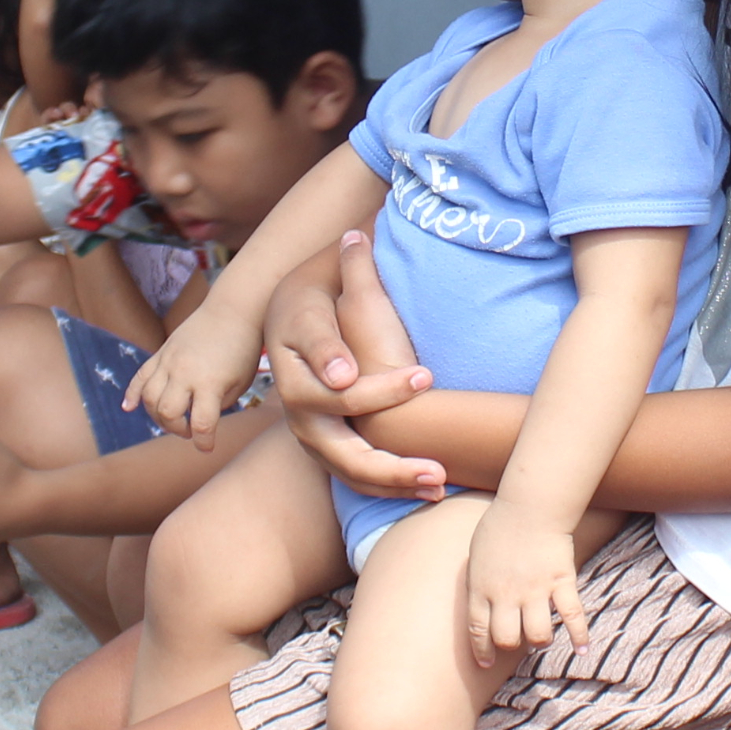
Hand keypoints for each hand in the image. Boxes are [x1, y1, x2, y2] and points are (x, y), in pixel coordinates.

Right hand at [126, 307, 262, 446]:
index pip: (202, 425)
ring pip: (149, 398)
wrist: (233, 310)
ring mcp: (169, 361)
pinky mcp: (162, 352)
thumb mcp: (240, 383)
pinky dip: (132, 394)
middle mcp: (185, 373)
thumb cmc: (243, 348)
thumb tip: (197, 419)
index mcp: (210, 383)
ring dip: (157, 416)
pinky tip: (129, 407)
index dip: (204, 443)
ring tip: (173, 419)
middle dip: (177, 429)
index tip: (207, 447)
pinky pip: (140, 376)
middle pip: (168, 413)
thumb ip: (218, 404)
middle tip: (190, 429)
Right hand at [268, 232, 441, 501]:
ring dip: (397, 481)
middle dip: (390, 462)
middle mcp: (299, 411)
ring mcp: (311, 436)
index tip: (424, 378)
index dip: (377, 389)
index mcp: (297, 370)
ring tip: (440, 480)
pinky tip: (434, 490)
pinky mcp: (327, 451)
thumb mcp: (335, 280)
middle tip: (437, 463)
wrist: (289, 327)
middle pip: (342, 447)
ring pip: (353, 471)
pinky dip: (394, 488)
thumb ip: (350, 269)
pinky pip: (360, 480)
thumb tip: (358, 239)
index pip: (337, 386)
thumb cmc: (318, 305)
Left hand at [464, 506, 591, 661]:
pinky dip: (579, 636)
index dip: (482, 650)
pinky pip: (572, 616)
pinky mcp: (561, 582)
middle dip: (510, 646)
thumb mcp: (476, 554)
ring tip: (541, 637)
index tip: (486, 663)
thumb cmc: (500, 524)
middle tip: (516, 641)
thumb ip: (477, 581)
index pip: (478, 630)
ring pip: (538, 634)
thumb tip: (479, 600)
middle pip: (506, 638)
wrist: (531, 506)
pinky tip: (582, 650)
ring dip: (540, 640)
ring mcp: (536, 590)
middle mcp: (507, 594)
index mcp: (482, 587)